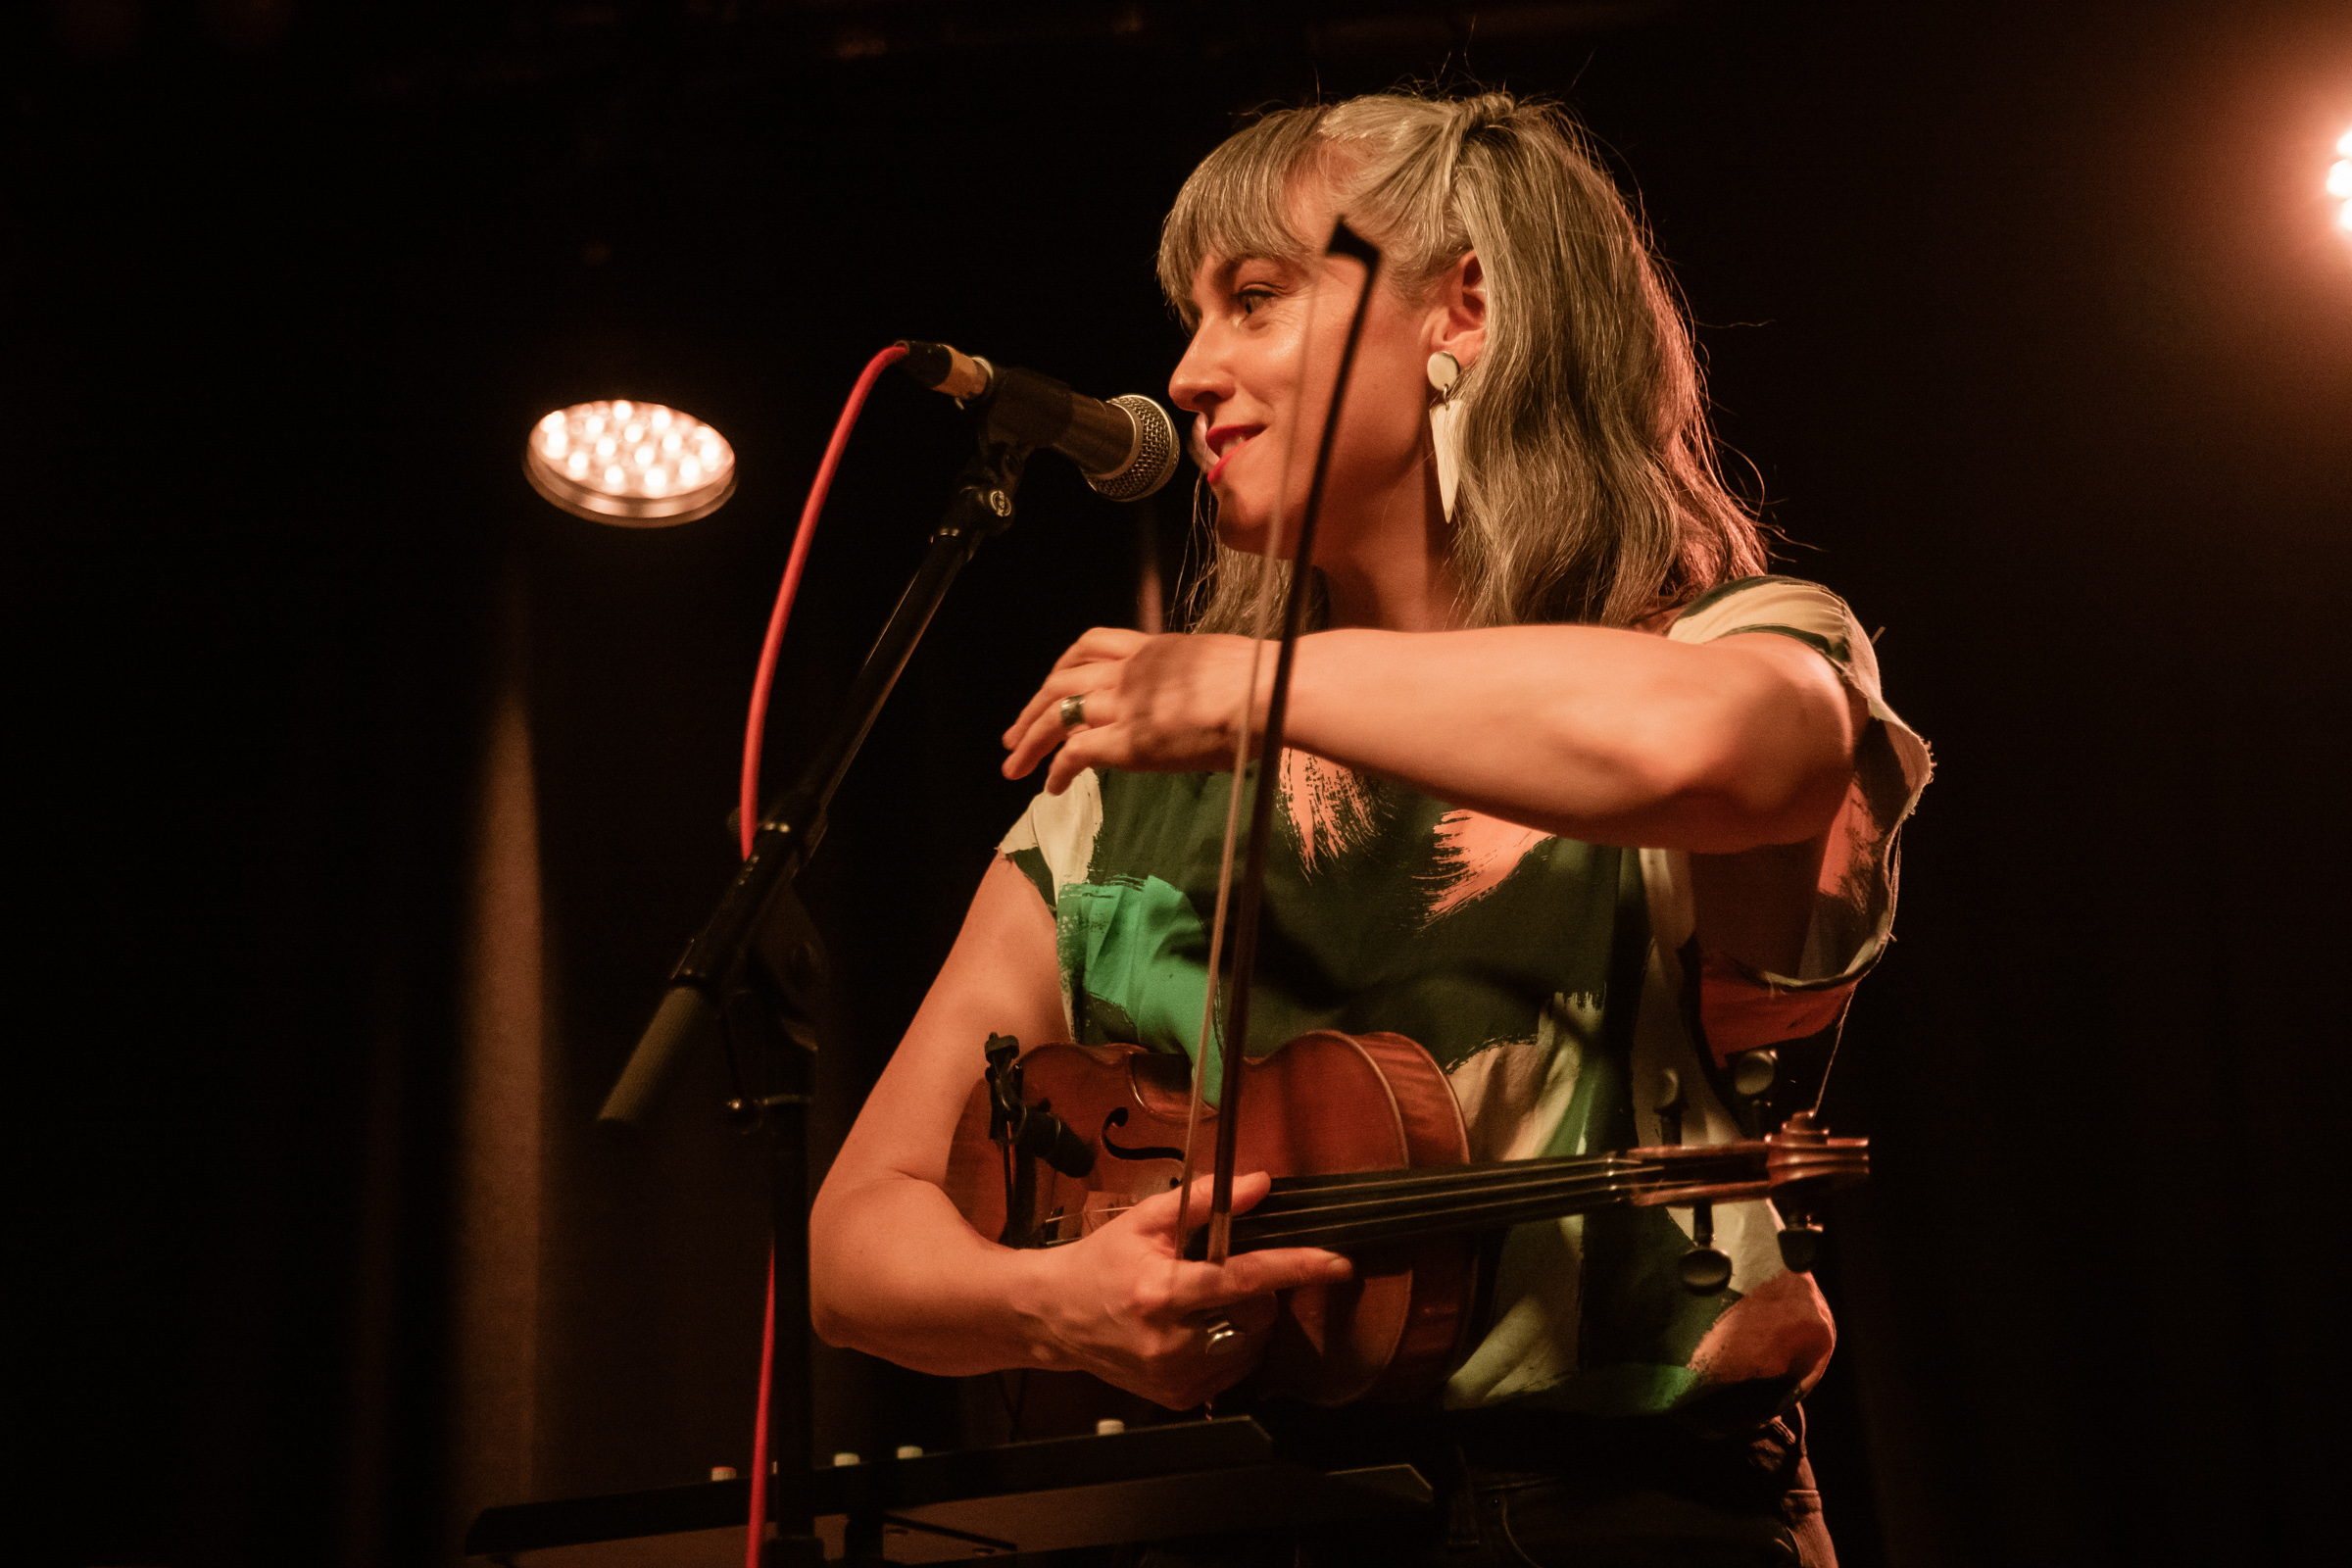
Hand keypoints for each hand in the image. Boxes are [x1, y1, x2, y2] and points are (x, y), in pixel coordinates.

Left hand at [1001, 628, 1275, 793]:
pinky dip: (1056, 770)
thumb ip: (1203, 678)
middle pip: (1061, 679)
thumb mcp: (1224, 665)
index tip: (1055, 683)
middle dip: (1031, 707)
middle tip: (1013, 734)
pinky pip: (1076, 754)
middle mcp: (1129, 672)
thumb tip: (1215, 696)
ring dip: (1029, 740)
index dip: (1066, 665)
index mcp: (1154, 649)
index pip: (1093, 644)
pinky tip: (1050, 788)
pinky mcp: (1127, 741)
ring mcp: (1124, 705)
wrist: (1267, 690)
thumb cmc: (1266, 680)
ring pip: (1056, 715)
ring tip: (1013, 766)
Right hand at [1027, 1169, 1352, 1409]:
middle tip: (1219, 1273)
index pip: (1243, 1278)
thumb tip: (1260, 1184)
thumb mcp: (1144, 1220)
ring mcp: (1176, 1376)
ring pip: (1252, 1344)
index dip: (1296, 1268)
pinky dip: (1232, 1345)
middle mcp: (1171, 1341)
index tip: (1338, 1263)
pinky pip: (1235, 1370)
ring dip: (1246, 1319)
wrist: (1054, 1317)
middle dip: (1256, 1290)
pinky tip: (1199, 1329)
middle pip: (1257, 1313)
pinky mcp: (1179, 1398)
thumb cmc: (1101, 1263)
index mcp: (1161, 1291)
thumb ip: (1203, 1200)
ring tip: (1204, 1303)